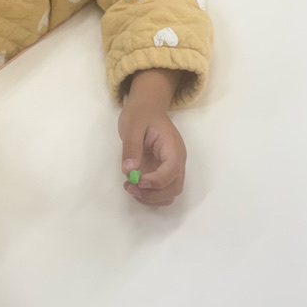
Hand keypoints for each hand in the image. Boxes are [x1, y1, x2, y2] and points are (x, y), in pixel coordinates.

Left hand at [119, 69, 185, 205]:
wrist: (147, 108)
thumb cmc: (141, 114)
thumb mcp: (132, 126)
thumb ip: (131, 147)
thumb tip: (129, 171)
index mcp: (172, 145)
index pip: (172, 169)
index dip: (157, 181)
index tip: (137, 180)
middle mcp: (177, 159)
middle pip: (175, 186)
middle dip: (153, 194)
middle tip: (130, 187)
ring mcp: (172, 167)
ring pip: (170, 193)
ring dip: (152, 198)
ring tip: (130, 188)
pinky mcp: (163, 172)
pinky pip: (163, 191)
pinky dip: (150, 195)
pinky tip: (135, 187)